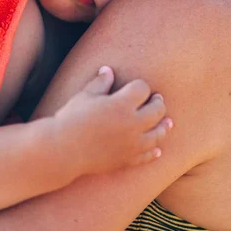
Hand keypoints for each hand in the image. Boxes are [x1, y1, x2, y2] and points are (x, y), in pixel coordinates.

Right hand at [52, 66, 172, 176]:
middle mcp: (132, 123)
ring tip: (168, 123)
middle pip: (157, 110)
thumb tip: (108, 70)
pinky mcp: (127, 160)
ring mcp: (132, 144)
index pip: (142, 89)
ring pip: (158, 134)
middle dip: (158, 102)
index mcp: (122, 104)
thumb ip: (100, 82)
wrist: (62, 150)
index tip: (136, 87)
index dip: (140, 86)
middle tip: (157, 99)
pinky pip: (147, 156)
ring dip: (164, 126)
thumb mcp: (85, 96)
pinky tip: (157, 149)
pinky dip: (154, 151)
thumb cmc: (71, 119)